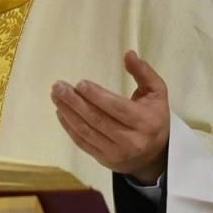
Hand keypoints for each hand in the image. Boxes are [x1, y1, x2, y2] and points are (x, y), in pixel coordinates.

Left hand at [50, 50, 168, 183]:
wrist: (153, 155)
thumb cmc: (153, 117)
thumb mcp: (156, 93)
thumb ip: (144, 73)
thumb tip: (129, 53)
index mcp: (146, 122)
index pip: (117, 108)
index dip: (97, 96)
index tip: (80, 84)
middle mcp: (132, 140)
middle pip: (98, 119)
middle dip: (75, 102)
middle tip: (58, 86)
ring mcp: (116, 152)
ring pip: (86, 131)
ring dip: (68, 112)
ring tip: (55, 96)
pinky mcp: (103, 158)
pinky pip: (82, 142)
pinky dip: (68, 127)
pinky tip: (60, 112)